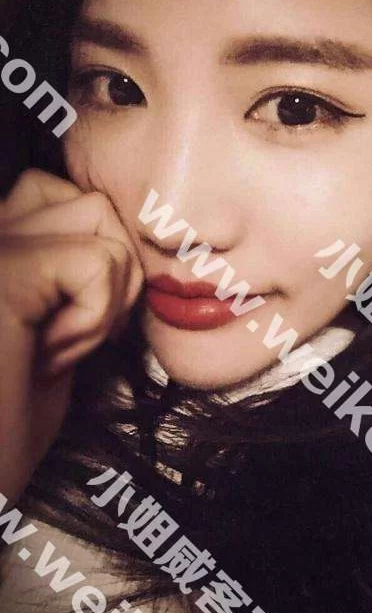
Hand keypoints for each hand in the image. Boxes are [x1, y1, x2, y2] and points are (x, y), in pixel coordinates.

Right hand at [0, 169, 142, 502]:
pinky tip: (50, 359)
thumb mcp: (50, 328)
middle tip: (64, 339)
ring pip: (100, 219)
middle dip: (107, 275)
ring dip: (102, 298)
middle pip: (90, 202)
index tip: (67, 326)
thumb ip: (67, 271)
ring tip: (52, 350)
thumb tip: (118, 237)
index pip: (65, 193)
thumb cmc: (7, 419)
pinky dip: (96, 318)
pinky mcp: (1, 272)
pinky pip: (98, 262)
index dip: (94, 256)